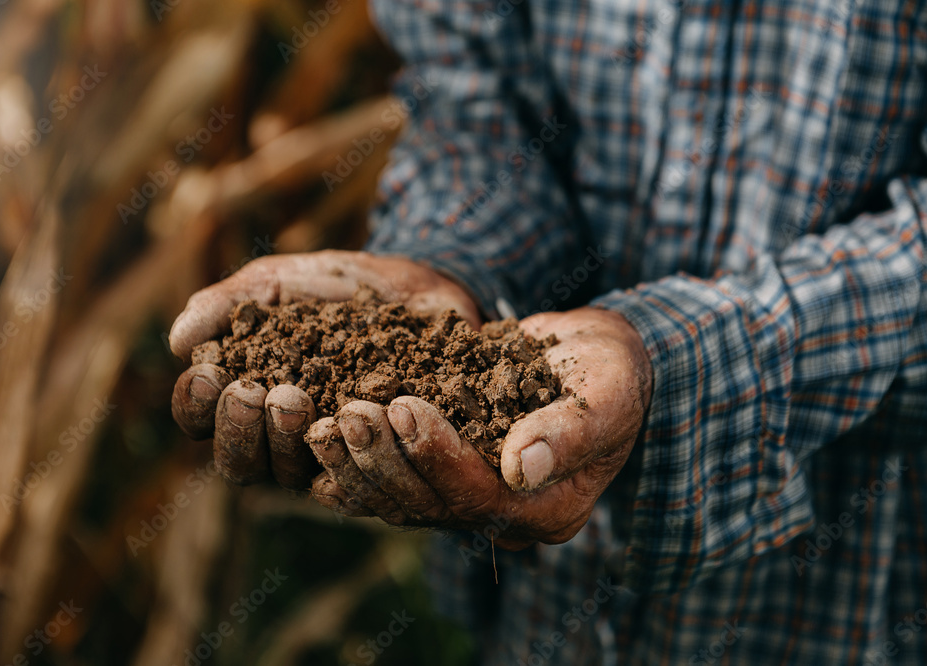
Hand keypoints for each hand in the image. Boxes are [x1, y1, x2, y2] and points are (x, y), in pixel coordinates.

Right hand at [169, 250, 479, 488]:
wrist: (423, 289)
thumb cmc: (341, 287)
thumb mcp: (282, 281)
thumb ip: (231, 303)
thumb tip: (177, 341)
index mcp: (245, 393)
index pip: (199, 419)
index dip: (193, 405)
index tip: (207, 374)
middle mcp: (280, 435)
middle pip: (238, 463)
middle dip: (237, 430)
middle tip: (251, 392)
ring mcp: (328, 452)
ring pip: (287, 476)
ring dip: (283, 440)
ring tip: (293, 395)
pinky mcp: (375, 459)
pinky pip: (352, 479)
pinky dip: (343, 453)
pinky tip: (347, 419)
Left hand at [308, 307, 652, 545]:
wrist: (590, 364)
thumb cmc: (609, 373)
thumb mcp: (608, 392)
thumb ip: (571, 431)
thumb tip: (521, 469)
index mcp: (549, 511)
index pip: (481, 496)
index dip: (438, 456)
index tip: (406, 405)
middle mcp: (503, 519)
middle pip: (428, 507)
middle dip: (384, 460)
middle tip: (349, 411)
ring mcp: (466, 500)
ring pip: (398, 500)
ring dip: (357, 461)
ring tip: (324, 418)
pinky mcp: (438, 476)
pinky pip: (387, 481)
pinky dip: (352, 460)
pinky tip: (317, 431)